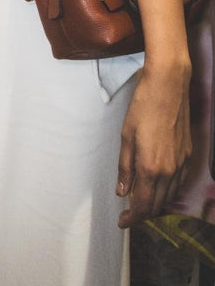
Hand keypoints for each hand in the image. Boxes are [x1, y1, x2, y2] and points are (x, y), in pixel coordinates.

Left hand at [116, 62, 190, 227]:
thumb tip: (122, 191)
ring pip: (170, 196)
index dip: (132, 217)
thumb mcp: (126, 136)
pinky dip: (168, 192)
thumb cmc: (143, 107)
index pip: (143, 205)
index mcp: (151, 168)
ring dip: (156, 204)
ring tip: (141, 203)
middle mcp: (169, 171)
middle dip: (143, 214)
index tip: (122, 222)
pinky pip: (179, 183)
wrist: (168, 86)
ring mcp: (181, 163)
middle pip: (157, 205)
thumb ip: (125, 167)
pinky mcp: (188, 155)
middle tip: (129, 214)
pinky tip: (159, 188)